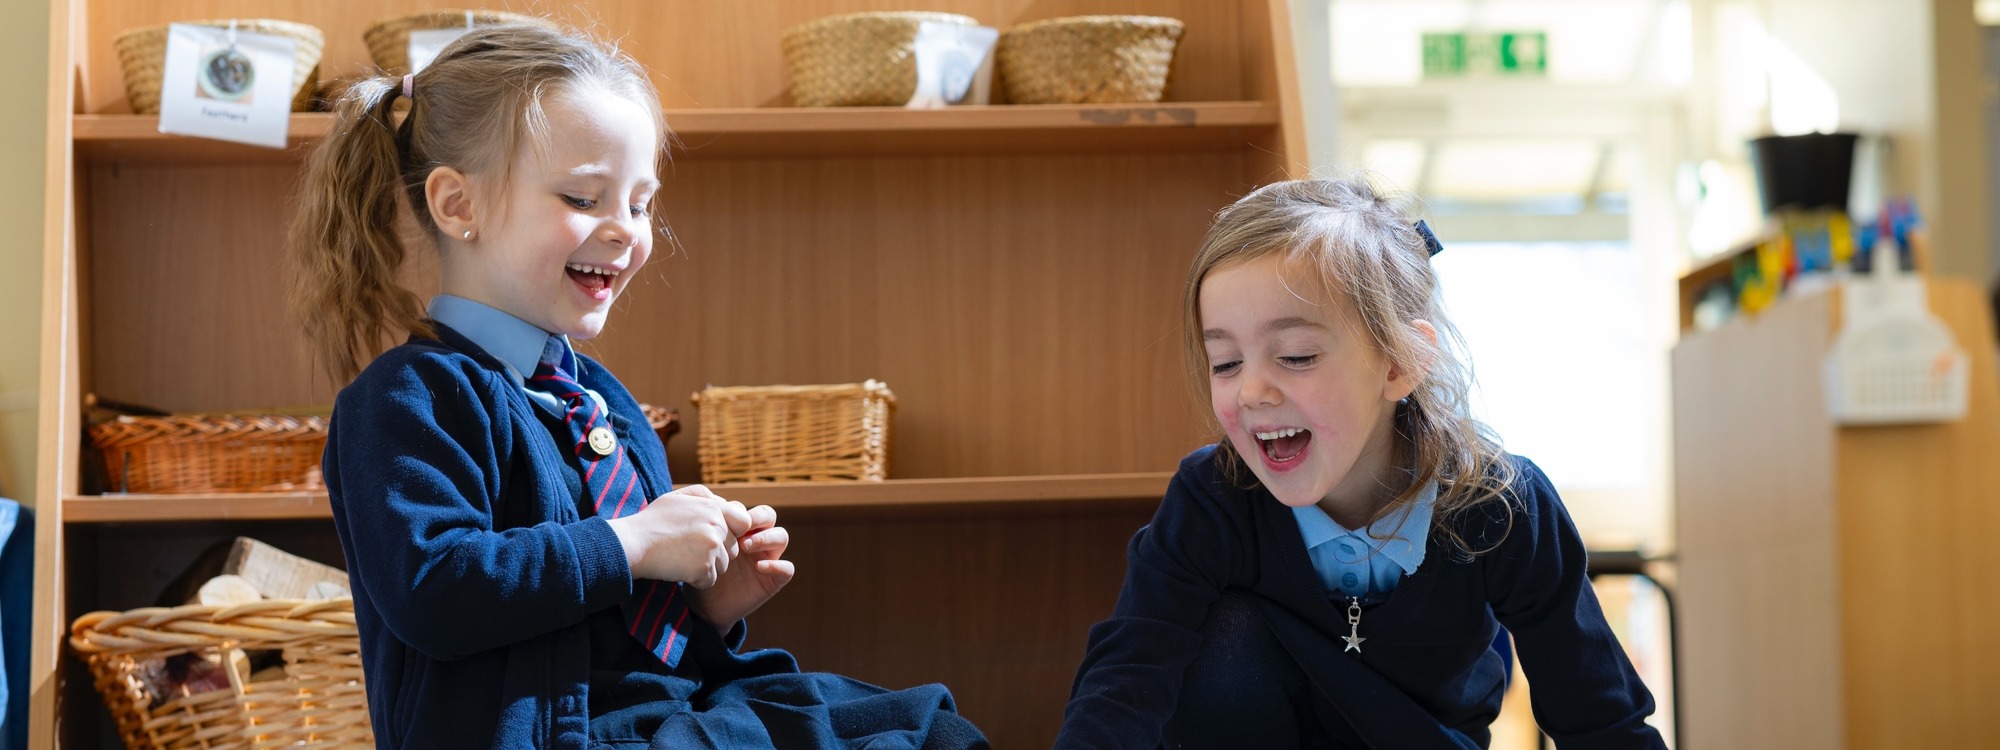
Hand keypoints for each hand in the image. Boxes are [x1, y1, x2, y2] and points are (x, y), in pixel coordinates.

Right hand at [606, 484, 752, 587]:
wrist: (633, 543)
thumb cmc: (653, 521)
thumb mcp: (678, 497)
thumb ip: (705, 497)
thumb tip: (727, 505)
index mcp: (713, 507)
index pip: (743, 523)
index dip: (731, 533)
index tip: (713, 538)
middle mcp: (717, 525)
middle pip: (732, 548)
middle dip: (716, 552)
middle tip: (689, 550)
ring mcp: (711, 546)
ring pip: (723, 565)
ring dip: (706, 567)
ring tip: (681, 558)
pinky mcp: (703, 567)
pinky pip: (710, 580)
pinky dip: (697, 580)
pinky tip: (679, 569)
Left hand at [688, 504, 794, 630]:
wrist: (704, 606)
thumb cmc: (700, 571)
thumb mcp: (701, 548)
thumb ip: (706, 528)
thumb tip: (705, 506)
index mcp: (741, 530)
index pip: (748, 509)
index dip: (740, 512)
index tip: (722, 521)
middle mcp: (757, 540)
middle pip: (769, 516)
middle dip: (758, 517)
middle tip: (741, 529)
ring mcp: (767, 558)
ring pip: (782, 537)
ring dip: (767, 538)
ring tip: (746, 546)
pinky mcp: (774, 580)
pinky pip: (787, 568)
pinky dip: (778, 565)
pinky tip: (760, 568)